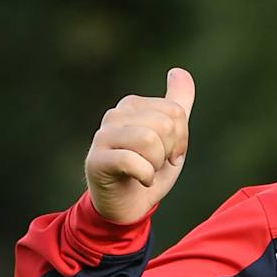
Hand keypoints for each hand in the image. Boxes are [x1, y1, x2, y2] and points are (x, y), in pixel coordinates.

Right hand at [84, 68, 195, 223]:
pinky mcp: (95, 161)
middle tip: (157, 163)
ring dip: (156, 164)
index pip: (176, 112)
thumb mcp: (170, 135)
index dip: (181, 139)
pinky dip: (145, 175)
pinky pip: (132, 161)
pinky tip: (140, 180)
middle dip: (169, 151)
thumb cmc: (148, 167)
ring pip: (149, 140)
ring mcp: (102, 137)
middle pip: (165, 124)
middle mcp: (114, 115)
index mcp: (132, 104)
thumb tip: (179, 71)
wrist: (128, 205)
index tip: (170, 153)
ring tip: (146, 170)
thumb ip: (178, 103)